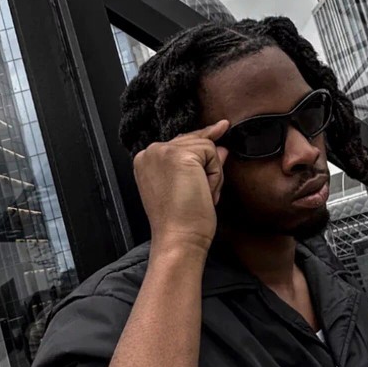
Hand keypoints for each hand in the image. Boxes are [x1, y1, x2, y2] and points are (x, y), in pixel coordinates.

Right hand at [133, 120, 229, 254]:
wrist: (179, 238)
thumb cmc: (182, 222)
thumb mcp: (192, 186)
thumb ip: (202, 163)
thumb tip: (221, 147)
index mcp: (146, 161)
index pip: (180, 142)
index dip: (201, 141)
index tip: (219, 128)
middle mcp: (150, 152)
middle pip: (194, 140)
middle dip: (207, 165)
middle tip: (204, 194)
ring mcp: (162, 151)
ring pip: (206, 146)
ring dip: (212, 174)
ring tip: (201, 197)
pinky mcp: (178, 155)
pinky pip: (212, 153)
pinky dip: (215, 175)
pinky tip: (204, 192)